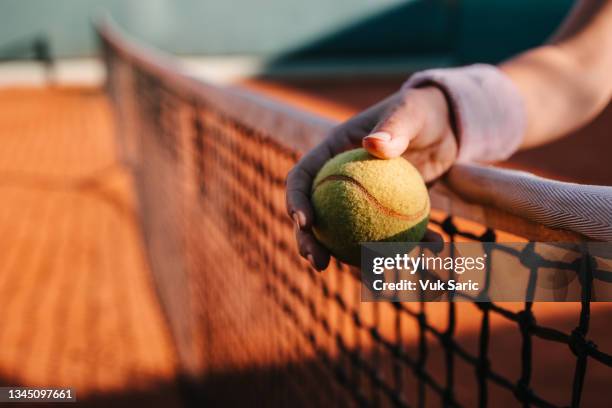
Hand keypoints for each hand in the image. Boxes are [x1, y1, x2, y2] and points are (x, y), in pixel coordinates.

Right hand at [286, 86, 457, 269]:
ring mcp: (362, 198)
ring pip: (348, 233)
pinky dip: (407, 244)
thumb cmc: (422, 110)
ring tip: (370, 278)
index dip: (296, 200)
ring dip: (354, 258)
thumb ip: (394, 127)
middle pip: (316, 213)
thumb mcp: (411, 112)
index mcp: (333, 152)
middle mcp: (340, 178)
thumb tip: (371, 144)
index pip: (303, 176)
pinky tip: (430, 251)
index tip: (305, 222)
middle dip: (310, 242)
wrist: (447, 124)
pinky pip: (390, 233)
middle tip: (318, 263)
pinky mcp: (386, 210)